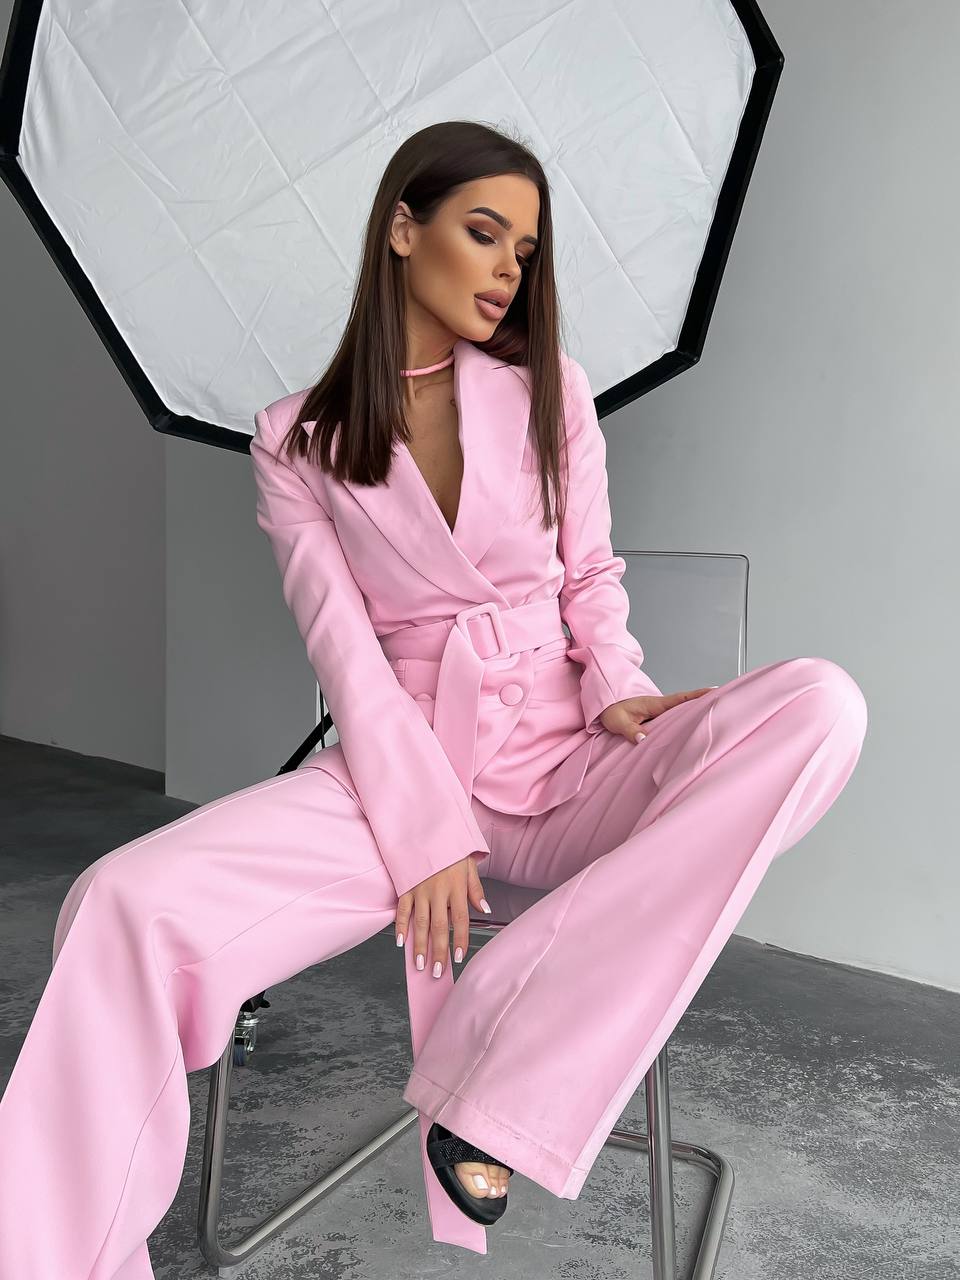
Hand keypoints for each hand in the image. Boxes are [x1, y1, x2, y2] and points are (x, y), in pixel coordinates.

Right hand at [395, 855, 490, 977]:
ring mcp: (420, 890)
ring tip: (420, 964)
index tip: (459, 958)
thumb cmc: (451, 850)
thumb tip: (485, 909)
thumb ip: (476, 889)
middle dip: (438, 951)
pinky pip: (402, 909)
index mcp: (456, 887)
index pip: (460, 920)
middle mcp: (438, 891)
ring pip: (420, 922)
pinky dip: (400, 926)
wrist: (428, 830)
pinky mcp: (406, 886)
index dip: (460, 940)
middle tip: (436, 971)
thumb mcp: (469, 865)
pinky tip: (400, 942)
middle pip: (439, 927)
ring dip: (419, 945)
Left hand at [600, 686, 716, 743]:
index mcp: (654, 704)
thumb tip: (643, 739)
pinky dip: (685, 722)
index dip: (697, 695)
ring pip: (681, 713)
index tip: (715, 691)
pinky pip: (674, 721)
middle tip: (726, 703)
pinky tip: (695, 730)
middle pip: (687, 705)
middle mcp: (661, 707)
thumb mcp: (617, 722)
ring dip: (696, 714)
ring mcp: (660, 714)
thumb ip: (630, 730)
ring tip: (717, 718)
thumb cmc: (610, 711)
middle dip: (705, 703)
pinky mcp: (657, 721)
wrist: (603, 707)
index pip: (680, 698)